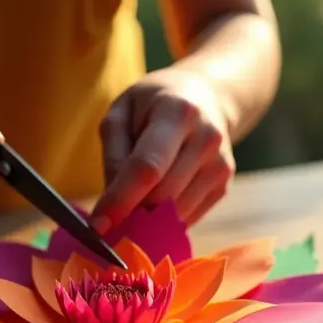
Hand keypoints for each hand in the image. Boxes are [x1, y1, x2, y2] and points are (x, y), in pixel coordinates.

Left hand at [91, 67, 234, 231]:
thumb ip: (114, 154)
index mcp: (177, 113)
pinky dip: (167, 217)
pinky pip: (188, 217)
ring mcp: (219, 165)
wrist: (208, 96)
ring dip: (149, 217)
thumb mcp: (122, 112)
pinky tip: (158, 195)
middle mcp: (206, 138)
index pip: (148, 166)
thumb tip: (113, 204)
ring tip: (134, 200)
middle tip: (110, 215)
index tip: (98, 225)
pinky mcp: (224, 185)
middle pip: (162, 195)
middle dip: (132, 211)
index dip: (121, 199)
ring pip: (176, 213)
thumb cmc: (154, 104)